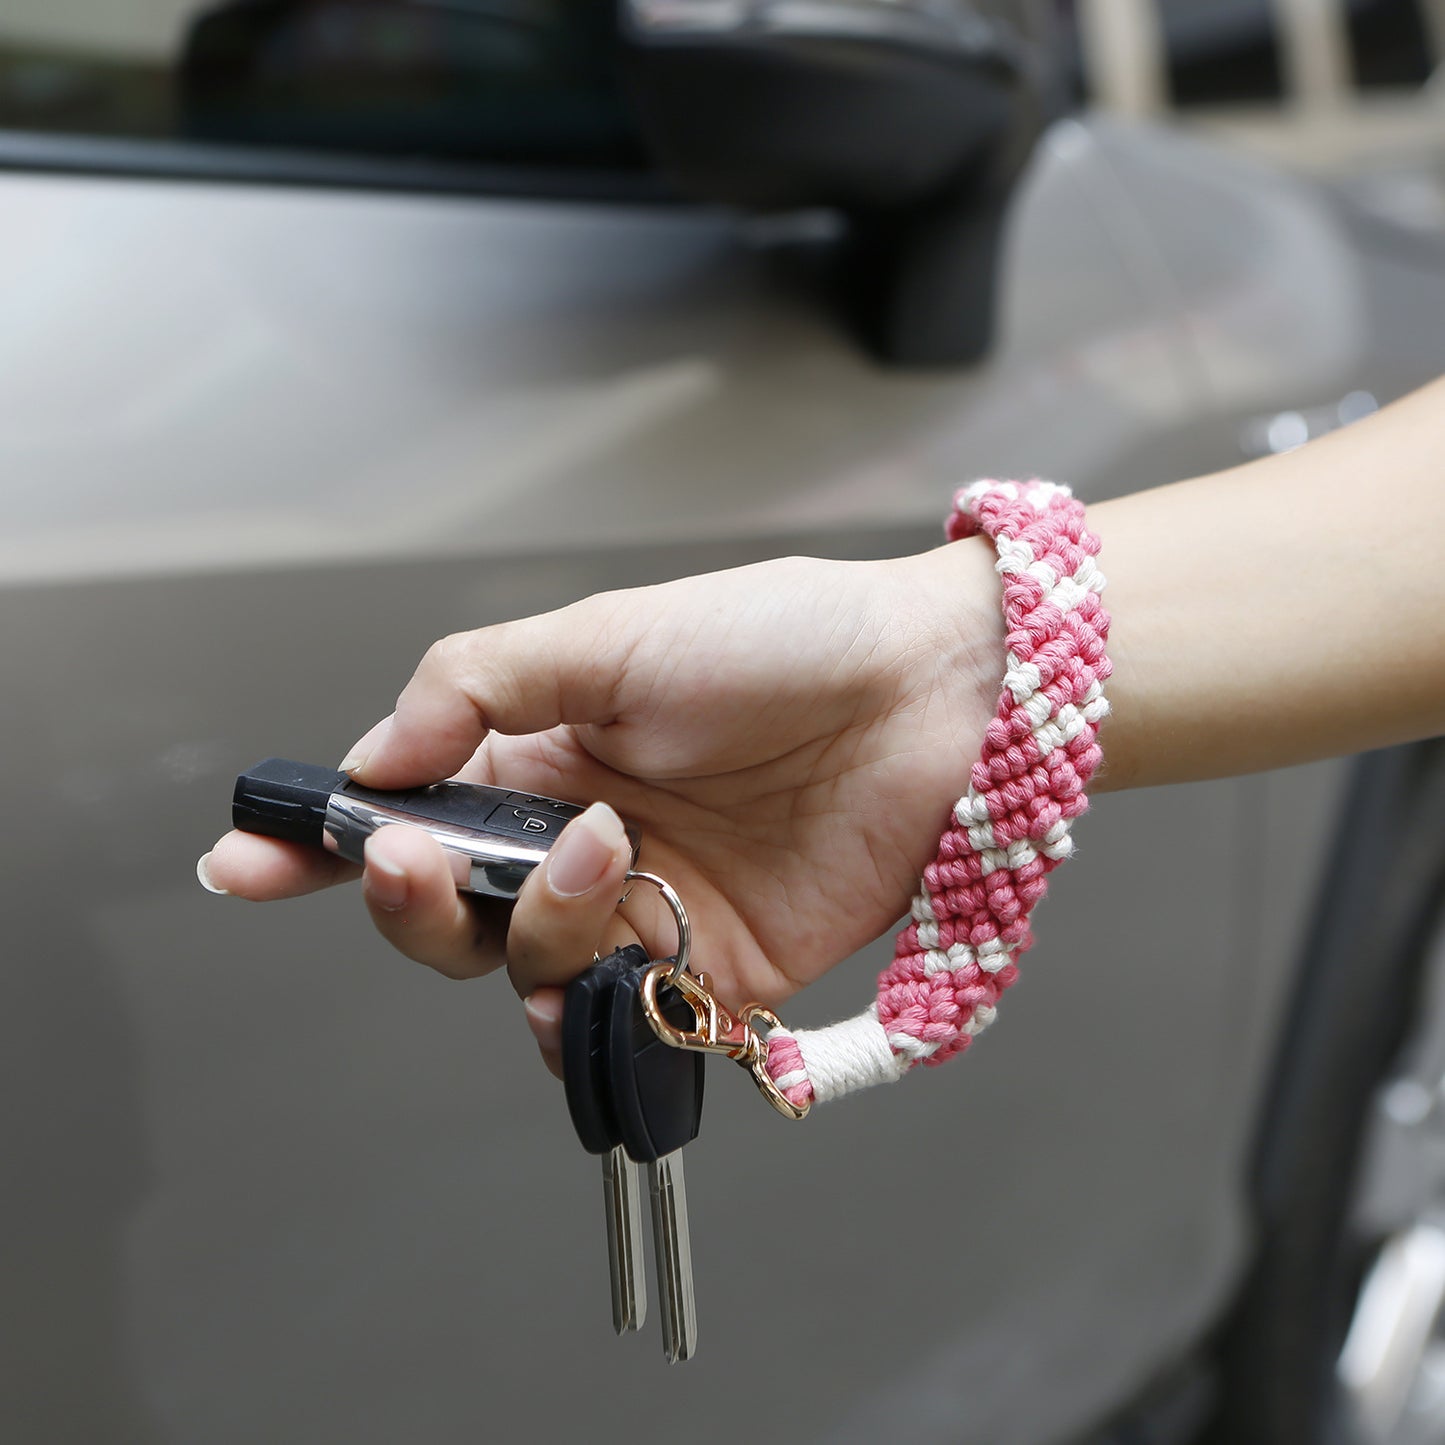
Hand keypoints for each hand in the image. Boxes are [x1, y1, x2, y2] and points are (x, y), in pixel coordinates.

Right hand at [203, 542, 1002, 1073]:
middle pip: (450, 915)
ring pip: (525, 973)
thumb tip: (373, 756)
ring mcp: (646, 910)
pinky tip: (614, 966)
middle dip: (414, 901)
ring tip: (604, 854)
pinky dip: (596, 1018)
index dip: (322, 843)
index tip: (247, 860)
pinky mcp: (716, 970)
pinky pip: (624, 1024)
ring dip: (534, 931)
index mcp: (544, 754)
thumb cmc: (782, 638)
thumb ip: (478, 686)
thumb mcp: (612, 632)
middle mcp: (583, 842)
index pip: (411, 810)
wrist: (931, 692)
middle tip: (420, 859)